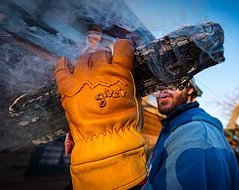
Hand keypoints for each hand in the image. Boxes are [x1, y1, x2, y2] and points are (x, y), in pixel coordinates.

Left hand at [55, 39, 146, 188]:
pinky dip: (63, 63)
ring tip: (88, 67)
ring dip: (87, 60)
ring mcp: (81, 76)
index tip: (122, 48)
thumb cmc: (124, 121)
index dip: (123, 46)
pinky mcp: (66, 86)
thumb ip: (126, 82)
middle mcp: (100, 69)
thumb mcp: (133, 98)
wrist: (104, 138)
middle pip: (101, 52)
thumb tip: (122, 76)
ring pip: (83, 58)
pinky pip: (61, 68)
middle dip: (104, 57)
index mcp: (120, 71)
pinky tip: (64, 61)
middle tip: (105, 65)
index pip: (122, 47)